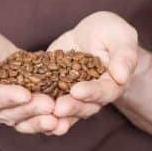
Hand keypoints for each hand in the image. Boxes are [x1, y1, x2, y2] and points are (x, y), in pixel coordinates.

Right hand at [0, 28, 57, 133]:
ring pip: (24, 120)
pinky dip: (47, 122)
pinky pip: (34, 120)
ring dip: (41, 119)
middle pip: (10, 112)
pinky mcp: (23, 111)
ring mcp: (5, 114)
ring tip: (57, 116)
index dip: (7, 97)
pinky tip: (62, 122)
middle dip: (31, 108)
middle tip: (49, 104)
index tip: (24, 94)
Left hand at [46, 11, 138, 134]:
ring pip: (67, 111)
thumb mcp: (120, 35)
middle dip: (71, 107)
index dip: (92, 93)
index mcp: (113, 84)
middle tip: (58, 107)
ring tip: (45, 118)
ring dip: (56, 116)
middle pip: (85, 106)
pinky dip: (40, 111)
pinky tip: (28, 113)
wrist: (91, 34)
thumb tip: (122, 76)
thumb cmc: (110, 32)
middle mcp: (94, 96)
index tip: (77, 91)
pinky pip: (49, 104)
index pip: (104, 92)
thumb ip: (123, 55)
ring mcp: (74, 96)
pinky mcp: (55, 91)